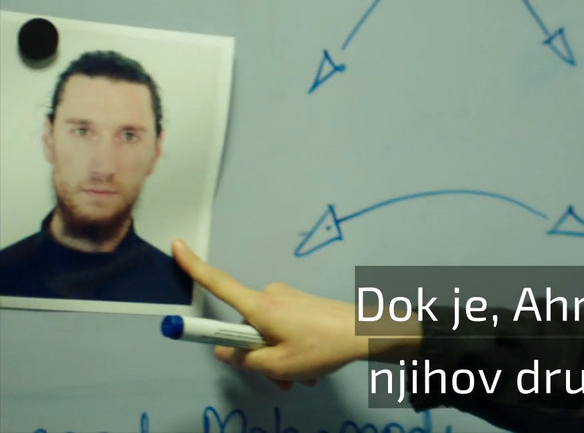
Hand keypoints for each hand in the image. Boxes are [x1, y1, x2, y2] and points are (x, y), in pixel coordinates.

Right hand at [172, 238, 366, 389]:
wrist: (367, 332)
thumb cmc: (321, 347)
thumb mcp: (278, 365)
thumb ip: (245, 360)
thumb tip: (224, 350)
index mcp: (259, 306)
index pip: (218, 283)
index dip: (194, 266)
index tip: (176, 244)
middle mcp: (270, 296)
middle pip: (246, 328)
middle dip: (258, 356)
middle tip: (282, 380)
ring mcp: (288, 298)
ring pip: (268, 334)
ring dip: (279, 358)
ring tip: (302, 377)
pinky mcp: (302, 303)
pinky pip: (285, 329)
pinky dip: (292, 350)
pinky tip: (311, 369)